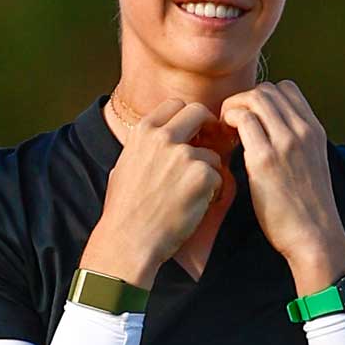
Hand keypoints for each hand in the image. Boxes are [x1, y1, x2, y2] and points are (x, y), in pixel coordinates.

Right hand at [81, 100, 224, 287]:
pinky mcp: (202, 176)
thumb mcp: (125, 165)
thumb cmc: (125, 209)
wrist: (129, 239)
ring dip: (208, 171)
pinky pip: (219, 177)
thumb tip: (163, 137)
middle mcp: (163, 137)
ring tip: (191, 194)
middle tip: (210, 144)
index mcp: (143, 132)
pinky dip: (212, 192)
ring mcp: (184, 155)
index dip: (187, 116)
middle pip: (199, 112)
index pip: (175, 105)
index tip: (193, 129)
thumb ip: (146, 146)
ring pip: (212, 153)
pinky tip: (195, 205)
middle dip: (208, 126)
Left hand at [222, 81, 344, 294]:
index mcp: (314, 130)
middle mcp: (302, 131)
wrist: (315, 235)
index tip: (252, 117)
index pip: (287, 89)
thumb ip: (296, 144)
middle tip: (232, 124)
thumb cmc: (307, 207)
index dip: (264, 98)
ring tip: (227, 130)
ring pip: (254, 98)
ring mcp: (285, 143)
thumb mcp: (311, 164)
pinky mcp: (265, 160)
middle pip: (267, 90)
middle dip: (244, 100)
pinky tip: (226, 141)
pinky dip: (229, 121)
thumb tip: (270, 132)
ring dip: (234, 108)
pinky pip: (243, 120)